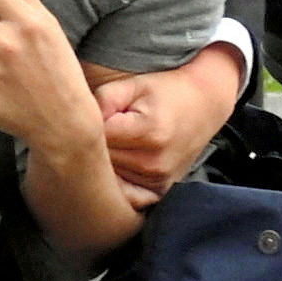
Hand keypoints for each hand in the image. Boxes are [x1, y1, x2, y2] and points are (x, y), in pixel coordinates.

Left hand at [90, 45, 244, 193]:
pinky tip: (112, 168)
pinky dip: (112, 184)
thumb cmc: (164, 92)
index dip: (83, 125)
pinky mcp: (158, 191)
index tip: (85, 117)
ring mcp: (157, 181)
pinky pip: (122, 195)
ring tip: (109, 144)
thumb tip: (77, 122)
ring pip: (106, 179)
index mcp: (149, 133)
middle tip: (93, 131)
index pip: (94, 138)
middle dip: (88, 147)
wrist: (204, 106)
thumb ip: (102, 99)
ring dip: (99, 165)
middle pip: (98, 161)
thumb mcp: (133, 85)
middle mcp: (155, 162)